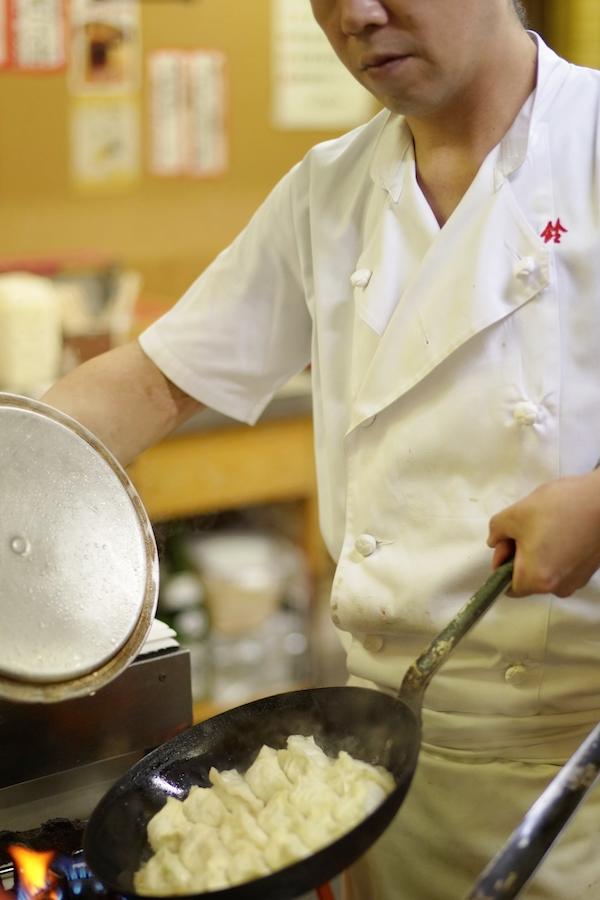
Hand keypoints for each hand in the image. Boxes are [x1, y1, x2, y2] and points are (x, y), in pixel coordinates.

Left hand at [487, 470, 599, 596]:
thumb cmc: (557, 508)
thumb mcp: (514, 515)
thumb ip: (496, 532)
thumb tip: (496, 542)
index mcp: (538, 581)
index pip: (508, 586)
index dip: (502, 563)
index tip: (507, 539)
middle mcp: (559, 588)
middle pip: (528, 578)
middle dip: (519, 554)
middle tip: (522, 526)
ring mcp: (577, 580)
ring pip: (545, 570)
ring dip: (538, 551)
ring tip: (543, 525)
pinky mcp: (589, 568)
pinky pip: (563, 564)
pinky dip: (556, 550)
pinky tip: (560, 528)